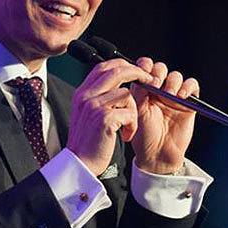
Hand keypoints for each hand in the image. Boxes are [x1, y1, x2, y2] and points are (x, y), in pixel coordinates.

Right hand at [67, 59, 152, 175]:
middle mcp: (86, 96)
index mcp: (82, 93)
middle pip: (116, 71)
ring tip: (128, 126)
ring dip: (134, 111)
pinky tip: (126, 135)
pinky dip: (132, 125)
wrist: (79, 163)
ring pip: (126, 94)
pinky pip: (129, 112)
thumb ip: (98, 97)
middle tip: (148, 81)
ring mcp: (94, 106)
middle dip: (137, 73)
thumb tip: (118, 83)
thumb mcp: (87, 114)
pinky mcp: (104, 119)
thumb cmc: (87, 141)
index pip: (103, 66)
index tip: (135, 71)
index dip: (122, 65)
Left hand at [130, 57, 199, 174]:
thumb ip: (138, 92)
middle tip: (156, 85)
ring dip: (172, 81)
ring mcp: (173, 96)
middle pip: (161, 68)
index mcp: (143, 89)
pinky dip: (188, 86)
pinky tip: (181, 96)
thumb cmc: (143, 135)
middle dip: (159, 73)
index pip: (145, 67)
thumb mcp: (136, 111)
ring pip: (176, 76)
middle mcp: (158, 90)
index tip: (143, 74)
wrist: (157, 153)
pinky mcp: (188, 103)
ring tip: (168, 94)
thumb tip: (142, 75)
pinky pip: (192, 85)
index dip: (145, 66)